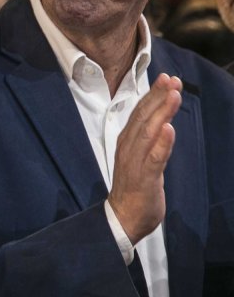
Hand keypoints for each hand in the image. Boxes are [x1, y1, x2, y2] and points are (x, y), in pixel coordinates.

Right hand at [107, 73, 181, 243]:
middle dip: (158, 96)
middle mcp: (128, 147)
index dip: (153, 94)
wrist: (123, 218)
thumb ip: (148, 139)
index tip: (167, 78)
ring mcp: (135, 161)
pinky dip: (162, 143)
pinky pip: (154, 158)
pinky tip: (169, 129)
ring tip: (173, 95)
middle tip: (172, 79)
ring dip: (161, 112)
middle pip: (143, 117)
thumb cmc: (134, 187)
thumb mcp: (140, 157)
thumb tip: (161, 120)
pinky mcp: (144, 178)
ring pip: (149, 132)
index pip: (140, 113)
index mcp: (127, 141)